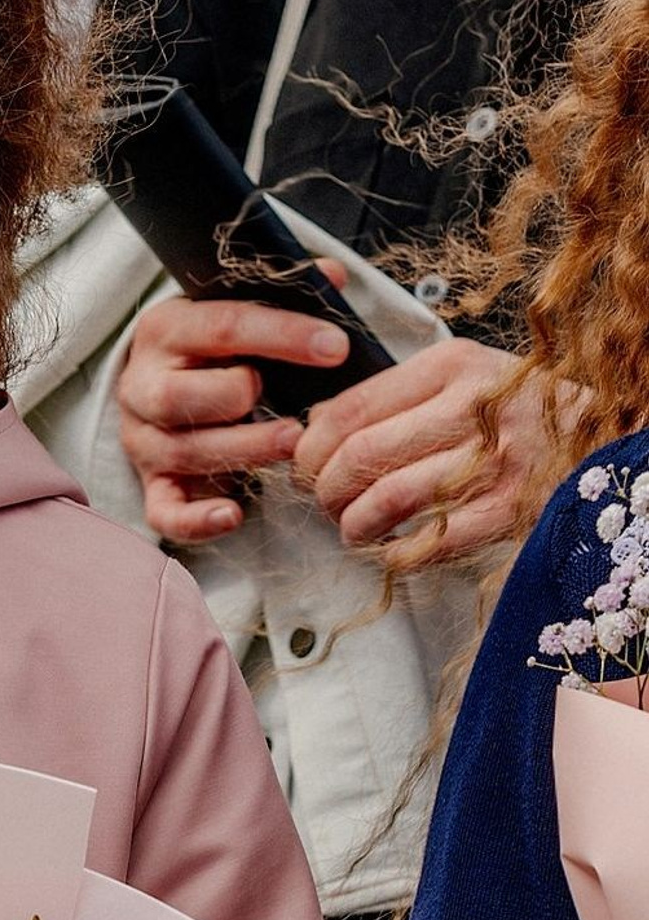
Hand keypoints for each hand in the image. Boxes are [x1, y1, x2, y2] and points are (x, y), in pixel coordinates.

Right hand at [116, 283, 352, 544]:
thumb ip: (285, 293)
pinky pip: (163, 511)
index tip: (336, 347)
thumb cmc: (218, 346)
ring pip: (180, 451)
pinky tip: (233, 515)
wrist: (166, 379)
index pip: (221, 326)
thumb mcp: (241, 308)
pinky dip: (195, 521)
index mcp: (166, 329)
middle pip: (176, 396)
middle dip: (238, 399)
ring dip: (242, 451)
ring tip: (293, 447)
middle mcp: (142, 383)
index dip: (282, 336)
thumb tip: (330, 276)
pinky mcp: (152, 483)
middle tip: (294, 406)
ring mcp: (143, 437)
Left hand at [293, 338, 539, 564]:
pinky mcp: (517, 510)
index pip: (348, 410)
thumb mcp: (466, 377)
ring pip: (387, 499)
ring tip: (352, 528)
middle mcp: (475, 408)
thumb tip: (317, 426)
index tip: (304, 465)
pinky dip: (398, 552)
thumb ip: (398, 396)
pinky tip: (394, 548)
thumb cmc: (527, 411)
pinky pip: (432, 541)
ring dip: (353, 524)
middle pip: (359, 456)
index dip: (309, 448)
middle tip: (324, 502)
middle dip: (324, 490)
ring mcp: (498, 461)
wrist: (615, 438)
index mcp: (452, 366)